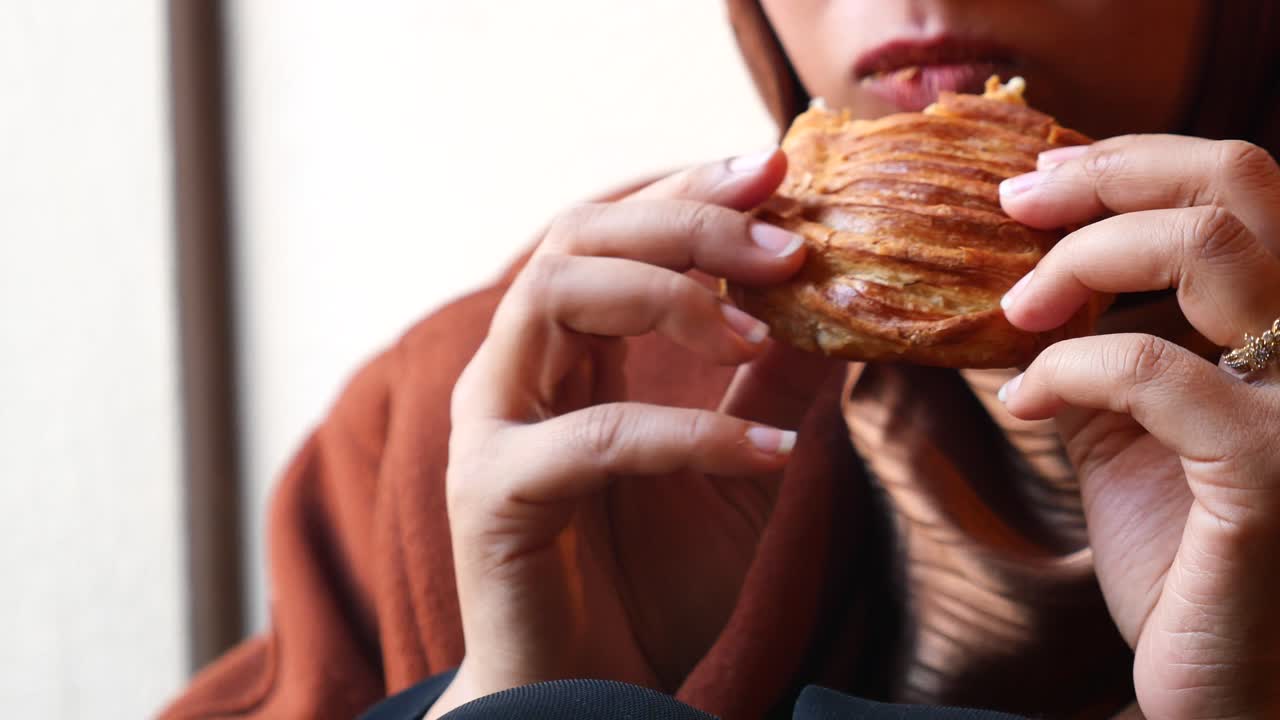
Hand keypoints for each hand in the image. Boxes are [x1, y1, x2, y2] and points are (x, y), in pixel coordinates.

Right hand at [428, 150, 840, 717]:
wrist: (595, 706)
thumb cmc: (654, 589)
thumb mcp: (739, 470)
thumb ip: (772, 388)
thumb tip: (837, 308)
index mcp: (564, 356)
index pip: (613, 232)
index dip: (690, 190)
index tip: (781, 170)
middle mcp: (514, 372)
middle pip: (575, 236)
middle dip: (683, 215)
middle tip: (783, 226)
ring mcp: (490, 427)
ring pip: (554, 296)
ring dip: (669, 291)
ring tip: (762, 323)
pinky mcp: (491, 494)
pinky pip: (591, 436)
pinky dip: (689, 434)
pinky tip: (771, 456)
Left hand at [999, 136, 1279, 719]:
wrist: (1227, 682)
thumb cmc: (1185, 555)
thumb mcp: (1131, 428)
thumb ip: (1102, 344)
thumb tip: (1024, 270)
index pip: (1244, 185)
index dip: (1132, 162)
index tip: (1038, 181)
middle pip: (1240, 183)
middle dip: (1107, 175)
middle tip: (1016, 202)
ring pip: (1209, 249)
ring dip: (1083, 259)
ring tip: (1017, 311)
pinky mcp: (1270, 473)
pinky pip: (1152, 370)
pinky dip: (1067, 367)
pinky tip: (1024, 402)